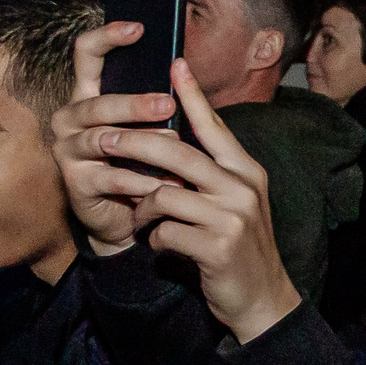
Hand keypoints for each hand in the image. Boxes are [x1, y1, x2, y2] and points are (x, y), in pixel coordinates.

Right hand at [54, 22, 178, 252]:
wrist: (129, 217)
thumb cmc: (142, 164)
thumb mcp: (152, 129)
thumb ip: (159, 101)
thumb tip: (183, 67)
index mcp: (88, 95)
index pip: (86, 55)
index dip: (107, 37)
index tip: (139, 27)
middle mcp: (70, 118)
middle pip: (97, 103)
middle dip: (134, 103)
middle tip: (169, 105)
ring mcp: (67, 150)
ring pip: (102, 139)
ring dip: (142, 143)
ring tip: (176, 147)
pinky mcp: (75, 182)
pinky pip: (110, 177)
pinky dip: (142, 180)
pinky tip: (167, 184)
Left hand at [66, 60, 303, 343]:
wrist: (262, 301)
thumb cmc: (238, 249)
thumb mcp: (235, 204)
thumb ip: (212, 175)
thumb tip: (174, 143)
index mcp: (246, 172)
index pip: (214, 126)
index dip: (193, 94)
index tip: (175, 63)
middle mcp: (242, 188)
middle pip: (177, 153)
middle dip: (133, 143)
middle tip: (103, 140)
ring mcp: (232, 217)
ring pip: (163, 194)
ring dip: (142, 209)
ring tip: (139, 220)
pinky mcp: (218, 246)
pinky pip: (164, 231)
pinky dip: (154, 239)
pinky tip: (161, 247)